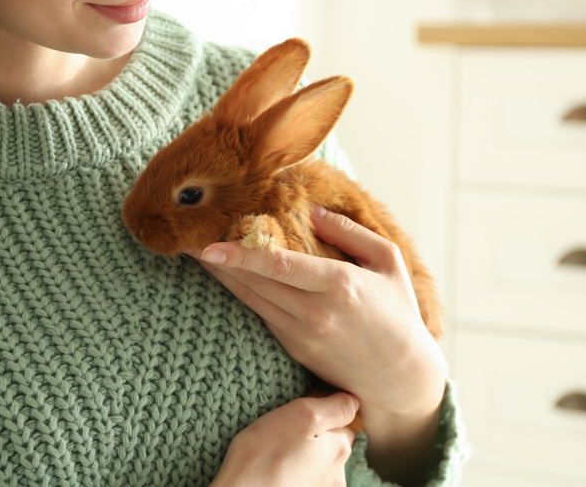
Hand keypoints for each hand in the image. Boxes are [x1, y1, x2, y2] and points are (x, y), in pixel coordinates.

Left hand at [192, 206, 446, 482]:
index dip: (240, 255)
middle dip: (216, 260)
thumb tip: (311, 209)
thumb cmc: (398, 312)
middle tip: (184, 236)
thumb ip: (348, 232)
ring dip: (220, 276)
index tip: (208, 244)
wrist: (401, 377)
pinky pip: (259, 312)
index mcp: (339, 285)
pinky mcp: (293, 347)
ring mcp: (301, 334)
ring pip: (250, 298)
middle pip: (254, 282)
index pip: (279, 266)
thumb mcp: (387, 261)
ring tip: (193, 251)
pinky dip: (239, 291)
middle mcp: (315, 312)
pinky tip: (223, 273)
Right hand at [210, 393, 357, 486]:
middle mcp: (338, 473)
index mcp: (340, 447)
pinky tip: (279, 470)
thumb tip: (354, 401)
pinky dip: (296, 472)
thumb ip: (335, 407)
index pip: (342, 419)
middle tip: (285, 433)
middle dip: (314, 435)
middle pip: (332, 442)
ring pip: (318, 462)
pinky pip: (306, 478)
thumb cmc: (265, 453)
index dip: (319, 410)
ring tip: (278, 453)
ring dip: (304, 456)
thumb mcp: (301, 414)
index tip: (297, 413)